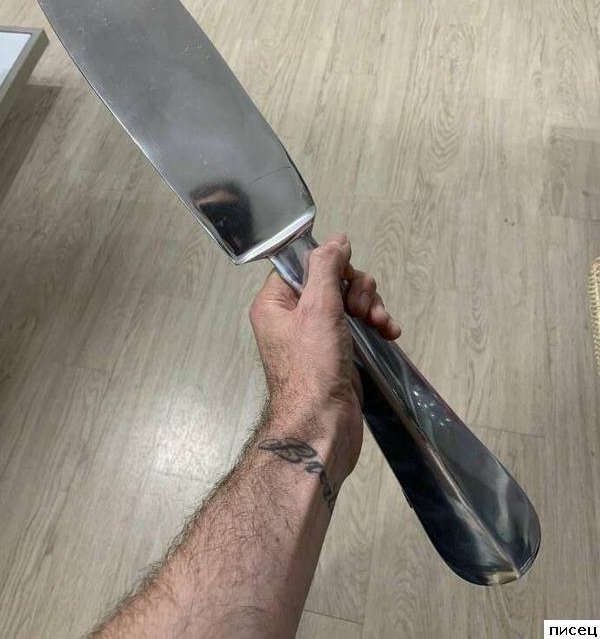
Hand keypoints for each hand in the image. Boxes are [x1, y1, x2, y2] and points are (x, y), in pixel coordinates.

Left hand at [249, 234, 400, 477]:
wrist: (323, 426)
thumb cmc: (313, 368)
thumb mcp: (318, 308)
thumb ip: (326, 267)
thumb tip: (337, 240)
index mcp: (275, 303)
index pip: (303, 265)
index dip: (330, 267)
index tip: (346, 280)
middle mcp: (293, 317)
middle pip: (332, 280)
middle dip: (357, 290)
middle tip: (361, 310)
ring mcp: (317, 336)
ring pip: (350, 301)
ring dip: (371, 306)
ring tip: (380, 324)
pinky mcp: (338, 352)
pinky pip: (359, 324)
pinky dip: (375, 324)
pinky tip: (389, 333)